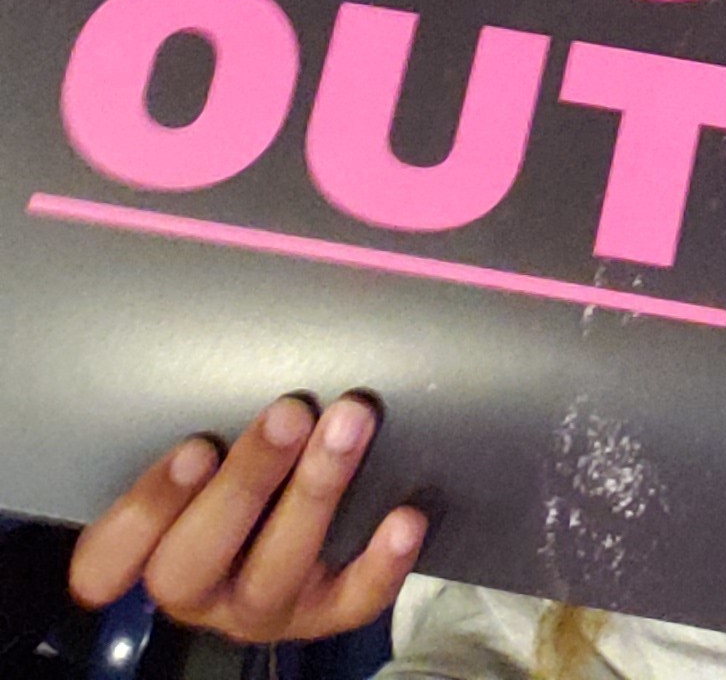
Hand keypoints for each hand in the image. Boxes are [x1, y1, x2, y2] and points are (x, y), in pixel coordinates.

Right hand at [68, 394, 425, 642]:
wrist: (282, 549)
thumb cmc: (230, 478)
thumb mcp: (199, 459)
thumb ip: (201, 420)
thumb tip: (232, 319)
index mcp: (151, 550)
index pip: (109, 559)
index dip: (147, 507)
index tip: (195, 446)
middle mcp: (197, 589)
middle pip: (196, 559)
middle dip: (246, 482)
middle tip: (289, 412)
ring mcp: (259, 609)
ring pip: (274, 572)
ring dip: (315, 494)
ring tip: (351, 423)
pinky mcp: (321, 617)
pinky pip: (350, 603)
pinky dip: (380, 564)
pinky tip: (405, 518)